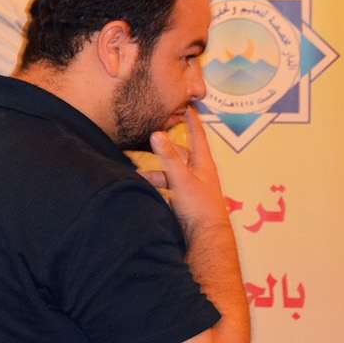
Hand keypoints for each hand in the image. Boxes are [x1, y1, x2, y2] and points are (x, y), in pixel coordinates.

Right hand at [147, 106, 230, 241]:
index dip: (192, 120)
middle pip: (180, 154)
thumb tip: (157, 134)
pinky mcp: (184, 200)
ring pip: (170, 173)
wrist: (205, 237)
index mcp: (203, 164)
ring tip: (138, 178)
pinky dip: (157, 187)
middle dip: (165, 148)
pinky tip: (145, 191)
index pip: (197, 135)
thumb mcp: (181, 178)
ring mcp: (192, 187)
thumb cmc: (199, 207)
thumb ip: (168, 157)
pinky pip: (168, 187)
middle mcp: (198, 173)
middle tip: (151, 139)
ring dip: (155, 174)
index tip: (187, 105)